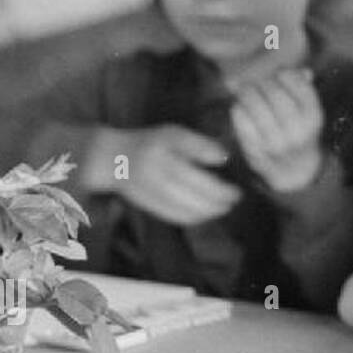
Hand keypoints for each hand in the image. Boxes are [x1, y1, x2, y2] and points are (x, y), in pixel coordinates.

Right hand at [88, 124, 240, 224]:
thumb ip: (200, 145)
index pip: (199, 179)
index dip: (222, 189)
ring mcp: (152, 195)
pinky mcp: (150, 207)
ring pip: (187, 212)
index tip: (237, 189)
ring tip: (225, 207)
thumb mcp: (175, 134)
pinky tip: (207, 213)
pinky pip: (177, 218)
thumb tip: (225, 158)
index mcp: (165, 157)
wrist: (115, 159)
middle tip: (236, 199)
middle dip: (220, 203)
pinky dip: (196, 218)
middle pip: (195, 199)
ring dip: (210, 213)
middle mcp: (157, 178)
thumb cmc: (151, 143)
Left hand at [231, 68, 324, 192]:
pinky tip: (241, 109)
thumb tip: (302, 69)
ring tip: (245, 92)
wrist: (295, 171)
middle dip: (261, 82)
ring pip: (253, 101)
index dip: (282, 73)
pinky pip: (240, 118)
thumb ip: (305, 87)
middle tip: (256, 83)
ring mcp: (274, 141)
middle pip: (271, 89)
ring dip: (246, 92)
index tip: (278, 76)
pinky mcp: (254, 148)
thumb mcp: (308, 111)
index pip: (293, 80)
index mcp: (313, 116)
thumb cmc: (299, 132)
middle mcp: (296, 129)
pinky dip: (237, 109)